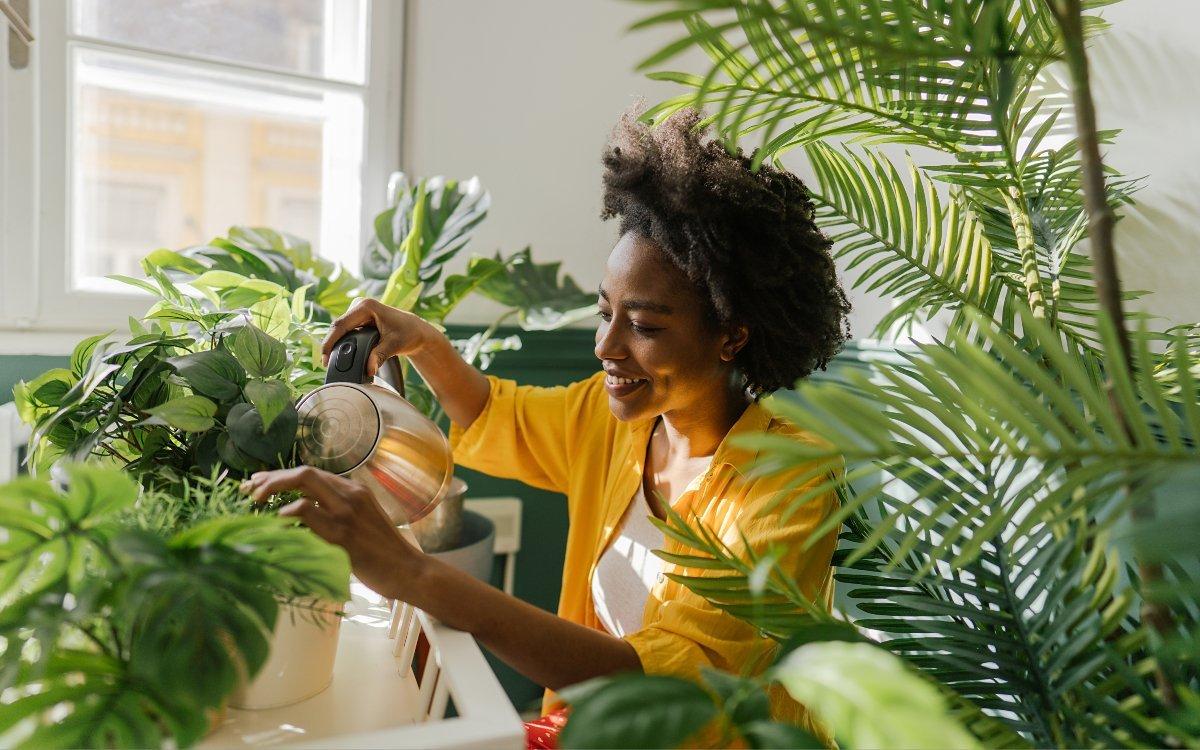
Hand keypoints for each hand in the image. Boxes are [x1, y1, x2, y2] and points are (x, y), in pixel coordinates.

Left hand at [240, 466, 423, 601]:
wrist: (407, 569)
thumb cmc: (382, 552)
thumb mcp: (362, 522)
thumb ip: (337, 512)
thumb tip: (301, 514)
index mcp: (354, 490)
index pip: (311, 473)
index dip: (280, 476)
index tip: (259, 484)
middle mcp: (351, 495)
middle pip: (304, 473)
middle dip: (271, 479)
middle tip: (249, 491)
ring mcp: (347, 513)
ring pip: (304, 484)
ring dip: (273, 490)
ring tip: (256, 504)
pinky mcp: (342, 534)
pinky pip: (307, 513)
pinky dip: (287, 514)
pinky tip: (277, 522)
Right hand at [322, 298, 435, 377]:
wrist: (416, 331)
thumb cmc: (409, 334)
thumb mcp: (395, 345)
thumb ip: (380, 355)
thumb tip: (369, 369)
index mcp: (366, 306)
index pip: (341, 325)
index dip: (330, 342)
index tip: (325, 359)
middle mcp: (359, 305)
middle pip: (337, 328)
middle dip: (331, 346)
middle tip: (327, 365)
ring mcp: (357, 311)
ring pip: (339, 330)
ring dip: (335, 345)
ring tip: (331, 363)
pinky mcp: (357, 319)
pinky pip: (345, 332)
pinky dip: (342, 344)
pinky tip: (339, 356)